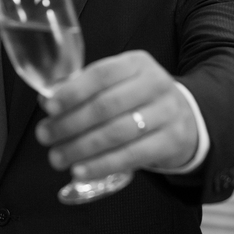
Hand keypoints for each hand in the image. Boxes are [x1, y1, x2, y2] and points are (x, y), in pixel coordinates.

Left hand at [35, 50, 198, 178]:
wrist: (187, 117)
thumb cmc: (140, 99)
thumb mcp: (120, 83)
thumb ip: (87, 89)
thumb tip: (48, 100)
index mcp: (137, 63)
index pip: (101, 74)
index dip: (72, 92)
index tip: (49, 107)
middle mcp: (155, 84)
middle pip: (105, 106)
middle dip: (70, 123)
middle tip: (45, 135)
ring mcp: (167, 113)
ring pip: (116, 133)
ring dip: (81, 148)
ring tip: (57, 157)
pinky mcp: (172, 141)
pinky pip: (131, 156)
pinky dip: (102, 165)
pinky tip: (81, 170)